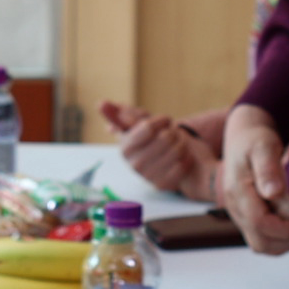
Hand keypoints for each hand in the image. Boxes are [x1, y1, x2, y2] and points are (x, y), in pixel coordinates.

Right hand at [100, 102, 225, 201]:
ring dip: (182, 143)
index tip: (165, 120)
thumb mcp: (136, 124)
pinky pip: (184, 164)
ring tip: (178, 144)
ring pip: (178, 150)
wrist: (167, 161)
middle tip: (172, 134)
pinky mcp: (164, 185)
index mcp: (125, 148)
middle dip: (173, 131)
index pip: (148, 127)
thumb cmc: (150, 139)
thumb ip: (119, 114)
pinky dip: (187, 158)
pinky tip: (182, 158)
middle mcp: (134, 164)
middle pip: (165, 138)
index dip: (161, 120)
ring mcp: (149, 177)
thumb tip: (101, 103)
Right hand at [215, 106, 288, 253]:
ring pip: (259, 244)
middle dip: (285, 241)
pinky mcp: (245, 216)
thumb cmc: (255, 140)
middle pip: (258, 241)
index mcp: (237, 190)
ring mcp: (238, 213)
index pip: (259, 222)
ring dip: (282, 244)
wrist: (243, 138)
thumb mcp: (263, 146)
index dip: (283, 230)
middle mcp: (234, 206)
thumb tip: (273, 193)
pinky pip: (260, 238)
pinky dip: (278, 241)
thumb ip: (268, 168)